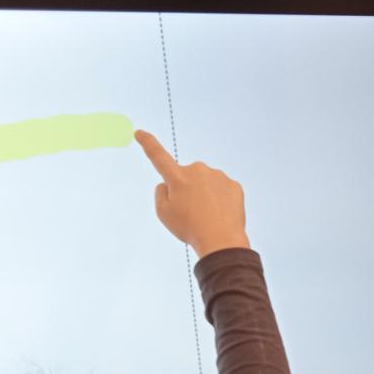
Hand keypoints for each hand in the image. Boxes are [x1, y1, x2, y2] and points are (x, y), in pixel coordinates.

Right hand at [135, 129, 249, 256]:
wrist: (221, 241)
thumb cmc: (190, 229)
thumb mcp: (164, 213)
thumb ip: (161, 193)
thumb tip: (167, 184)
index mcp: (177, 178)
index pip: (158, 156)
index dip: (148, 143)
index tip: (139, 132)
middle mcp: (197, 170)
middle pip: (187, 176)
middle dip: (187, 189)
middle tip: (191, 212)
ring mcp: (217, 176)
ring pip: (206, 183)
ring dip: (205, 195)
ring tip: (207, 216)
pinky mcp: (233, 185)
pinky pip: (222, 190)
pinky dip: (220, 200)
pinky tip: (220, 214)